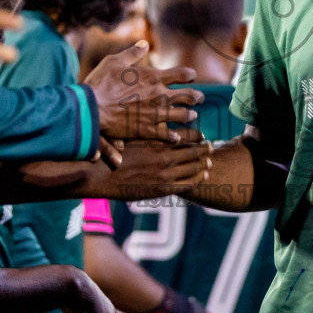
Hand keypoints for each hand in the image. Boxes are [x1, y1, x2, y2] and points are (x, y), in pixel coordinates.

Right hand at [84, 41, 202, 143]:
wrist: (91, 109)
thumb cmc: (101, 83)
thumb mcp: (115, 62)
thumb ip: (133, 54)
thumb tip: (144, 44)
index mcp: (153, 77)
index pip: (182, 74)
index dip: (189, 75)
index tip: (192, 76)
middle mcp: (159, 95)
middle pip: (188, 96)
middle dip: (196, 97)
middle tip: (200, 98)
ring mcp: (155, 114)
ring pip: (182, 116)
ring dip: (189, 116)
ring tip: (192, 116)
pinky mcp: (147, 130)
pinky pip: (166, 135)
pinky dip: (173, 136)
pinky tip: (176, 137)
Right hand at [94, 137, 211, 198]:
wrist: (101, 175)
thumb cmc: (114, 153)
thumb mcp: (132, 136)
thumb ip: (148, 131)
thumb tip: (159, 123)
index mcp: (158, 141)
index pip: (187, 134)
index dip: (197, 134)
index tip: (201, 134)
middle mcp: (165, 156)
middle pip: (195, 150)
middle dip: (205, 148)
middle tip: (211, 146)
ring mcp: (165, 174)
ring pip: (194, 167)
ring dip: (204, 163)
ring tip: (209, 161)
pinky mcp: (163, 189)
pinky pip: (188, 184)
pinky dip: (198, 178)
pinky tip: (203, 175)